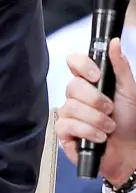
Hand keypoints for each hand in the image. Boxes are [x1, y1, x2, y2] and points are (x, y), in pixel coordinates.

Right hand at [57, 40, 135, 185]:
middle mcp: (77, 95)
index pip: (74, 62)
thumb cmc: (131, 120)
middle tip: (110, 109)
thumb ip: (120, 67)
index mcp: (90, 81)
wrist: (130, 150)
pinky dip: (87, 131)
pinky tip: (98, 137)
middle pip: (72, 86)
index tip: (97, 76)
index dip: (82, 66)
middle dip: (96, 100)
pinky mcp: (63, 132)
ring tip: (108, 127)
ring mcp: (68, 113)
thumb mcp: (130, 90)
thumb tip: (114, 42)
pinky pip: (67, 125)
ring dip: (96, 119)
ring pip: (71, 107)